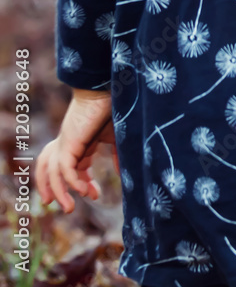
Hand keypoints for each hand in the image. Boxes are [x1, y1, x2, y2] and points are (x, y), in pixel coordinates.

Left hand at [36, 89, 114, 212]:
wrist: (108, 87)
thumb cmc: (115, 106)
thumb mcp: (119, 135)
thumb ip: (119, 154)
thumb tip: (125, 174)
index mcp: (80, 142)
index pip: (74, 168)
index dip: (83, 184)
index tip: (95, 195)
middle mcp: (69, 144)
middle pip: (52, 170)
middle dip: (56, 190)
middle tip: (68, 208)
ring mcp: (66, 143)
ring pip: (52, 172)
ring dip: (57, 191)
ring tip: (69, 208)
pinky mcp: (69, 143)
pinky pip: (64, 169)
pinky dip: (71, 182)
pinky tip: (84, 190)